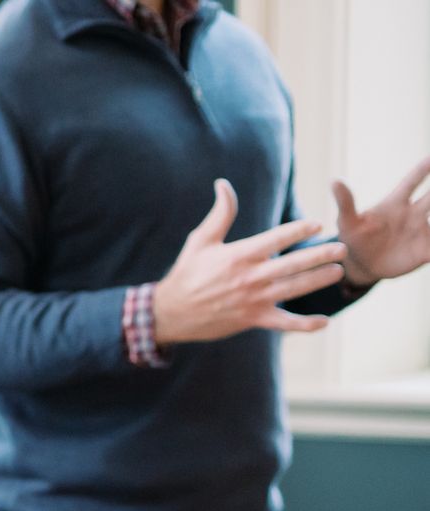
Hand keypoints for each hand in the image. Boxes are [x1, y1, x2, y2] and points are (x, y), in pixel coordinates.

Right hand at [153, 179, 345, 344]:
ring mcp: (253, 300)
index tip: (317, 225)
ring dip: (318, 280)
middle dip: (320, 255)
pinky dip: (304, 325)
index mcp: (239, 255)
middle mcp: (249, 277)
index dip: (299, 230)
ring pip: (293, 289)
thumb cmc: (187, 274)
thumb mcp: (200, 240)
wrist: (170, 313)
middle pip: (292, 264)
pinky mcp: (252, 319)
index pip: (276, 238)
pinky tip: (323, 323)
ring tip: (338, 272)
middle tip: (342, 248)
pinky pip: (283, 323)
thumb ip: (220, 213)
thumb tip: (223, 184)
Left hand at [333, 156, 429, 287]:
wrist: (361, 265)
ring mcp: (422, 230)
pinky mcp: (425, 250)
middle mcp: (414, 213)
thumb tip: (333, 180)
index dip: (423, 168)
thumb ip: (345, 202)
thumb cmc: (354, 238)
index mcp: (396, 203)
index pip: (413, 181)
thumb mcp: (347, 222)